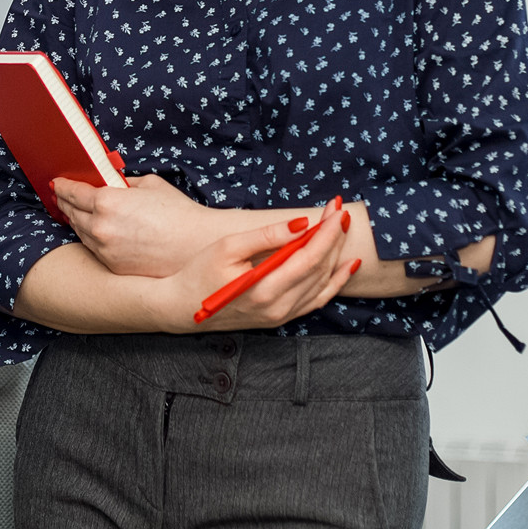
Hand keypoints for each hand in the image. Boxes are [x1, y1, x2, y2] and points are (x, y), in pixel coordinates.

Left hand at [54, 173, 224, 276]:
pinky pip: (94, 249)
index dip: (63, 186)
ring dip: (76, 221)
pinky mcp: (113, 266)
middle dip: (65, 203)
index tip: (57, 183)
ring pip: (80, 233)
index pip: (73, 192)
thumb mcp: (149, 185)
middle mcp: (100, 227)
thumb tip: (112, 183)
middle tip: (62, 196)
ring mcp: (105, 250)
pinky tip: (94, 232)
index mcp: (107, 202)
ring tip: (75, 213)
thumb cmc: (178, 213)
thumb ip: (124, 183)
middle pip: (71, 213)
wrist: (197, 246)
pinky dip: (91, 238)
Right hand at [157, 200, 358, 332]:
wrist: (182, 308)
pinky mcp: (280, 318)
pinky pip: (316, 301)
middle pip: (319, 269)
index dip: (327, 232)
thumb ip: (267, 236)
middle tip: (340, 212)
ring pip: (322, 284)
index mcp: (264, 290)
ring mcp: (281, 316)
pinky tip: (345, 266)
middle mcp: (278, 308)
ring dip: (335, 255)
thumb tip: (301, 223)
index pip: (309, 257)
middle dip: (333, 238)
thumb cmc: (199, 273)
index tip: (335, 210)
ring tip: (341, 229)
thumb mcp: (228, 247)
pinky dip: (334, 283)